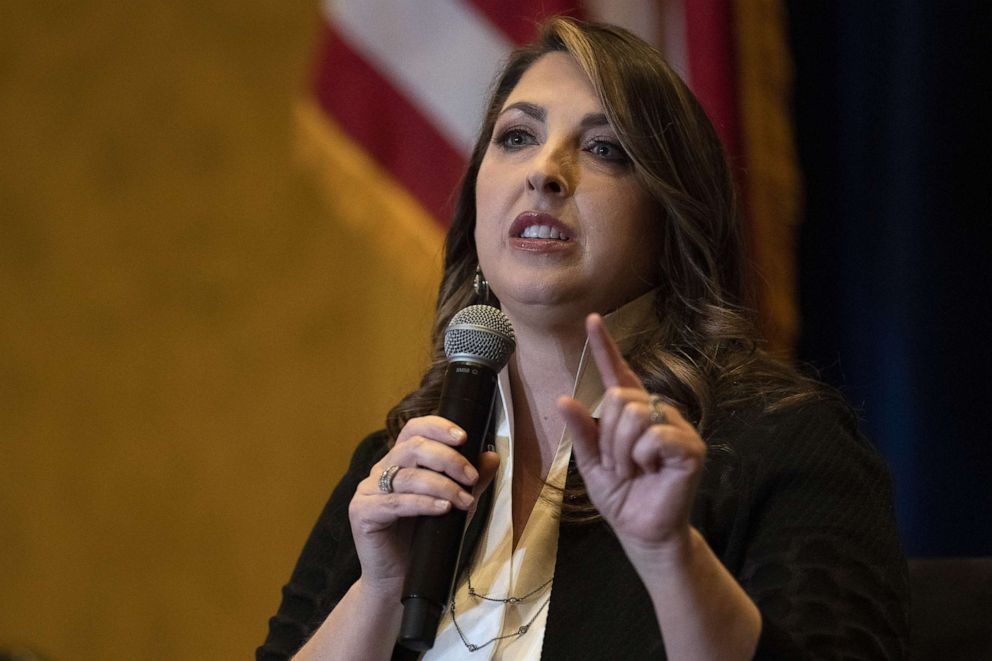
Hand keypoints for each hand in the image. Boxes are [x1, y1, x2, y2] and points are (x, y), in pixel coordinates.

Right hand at [347, 416, 499, 595]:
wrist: (399, 581)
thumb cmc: (424, 541)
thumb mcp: (455, 505)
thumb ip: (470, 481)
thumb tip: (491, 457)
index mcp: (400, 462)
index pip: (414, 430)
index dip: (437, 427)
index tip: (463, 437)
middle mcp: (381, 471)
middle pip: (412, 447)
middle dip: (448, 459)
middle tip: (470, 477)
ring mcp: (368, 491)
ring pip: (407, 475)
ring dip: (442, 485)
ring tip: (464, 501)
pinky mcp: (362, 512)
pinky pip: (395, 502)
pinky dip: (423, 503)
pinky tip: (443, 509)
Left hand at [558, 314, 705, 557]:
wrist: (640, 531)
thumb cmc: (620, 495)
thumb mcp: (591, 462)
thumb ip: (581, 430)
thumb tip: (564, 398)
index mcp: (631, 413)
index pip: (617, 373)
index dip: (604, 346)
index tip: (591, 320)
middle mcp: (656, 412)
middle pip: (618, 398)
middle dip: (608, 437)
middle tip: (619, 466)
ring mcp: (676, 427)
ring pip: (634, 415)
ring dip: (622, 451)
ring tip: (633, 471)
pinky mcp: (690, 448)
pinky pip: (656, 436)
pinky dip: (643, 457)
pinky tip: (652, 472)